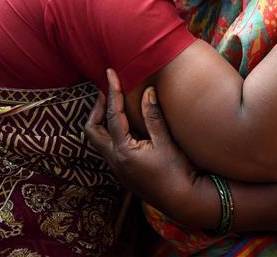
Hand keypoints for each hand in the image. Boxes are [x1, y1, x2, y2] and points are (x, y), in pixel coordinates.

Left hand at [85, 69, 209, 227]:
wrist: (184, 201)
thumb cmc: (178, 172)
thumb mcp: (166, 142)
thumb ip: (153, 116)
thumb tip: (147, 91)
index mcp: (123, 151)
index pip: (112, 115)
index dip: (112, 91)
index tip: (110, 73)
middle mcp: (115, 160)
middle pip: (92, 130)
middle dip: (96, 108)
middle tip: (106, 92)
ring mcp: (118, 168)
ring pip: (99, 140)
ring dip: (102, 121)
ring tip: (113, 104)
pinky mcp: (124, 173)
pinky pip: (108, 148)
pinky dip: (110, 132)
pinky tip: (124, 125)